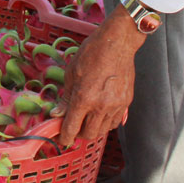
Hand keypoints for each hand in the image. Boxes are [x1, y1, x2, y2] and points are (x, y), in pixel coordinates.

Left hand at [57, 11, 145, 145]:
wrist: (118, 42)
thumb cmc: (91, 53)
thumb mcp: (71, 73)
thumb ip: (65, 98)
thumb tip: (57, 115)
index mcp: (83, 98)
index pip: (72, 129)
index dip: (64, 138)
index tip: (61, 140)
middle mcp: (100, 106)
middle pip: (89, 135)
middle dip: (79, 134)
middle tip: (74, 125)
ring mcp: (116, 106)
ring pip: (103, 131)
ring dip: (93, 128)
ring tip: (87, 117)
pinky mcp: (126, 103)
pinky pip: (115, 122)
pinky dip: (106, 122)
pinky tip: (100, 113)